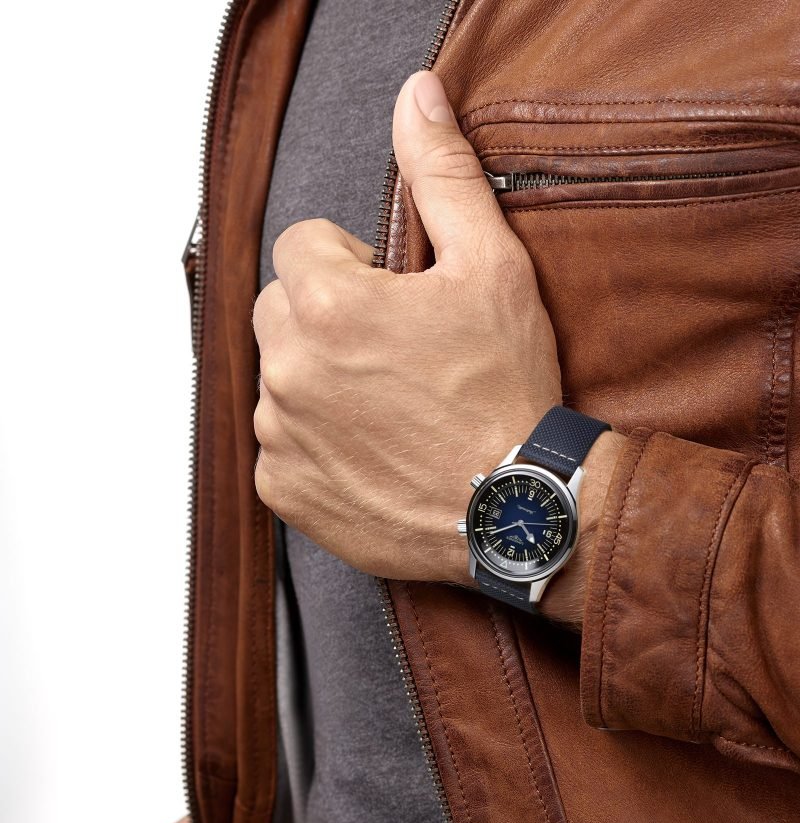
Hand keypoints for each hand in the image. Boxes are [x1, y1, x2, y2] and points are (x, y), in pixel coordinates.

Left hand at [253, 69, 561, 585]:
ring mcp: (280, 434)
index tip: (394, 299)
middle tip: (395, 353)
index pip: (302, 246)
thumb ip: (442, 174)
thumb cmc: (505, 391)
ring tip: (390, 407)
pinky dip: (315, 443)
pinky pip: (282, 444)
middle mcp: (287, 368)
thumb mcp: (490, 266)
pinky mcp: (285, 488)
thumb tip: (416, 98)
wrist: (511, 507)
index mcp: (325, 303)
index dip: (353, 267)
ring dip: (320, 381)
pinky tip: (372, 451)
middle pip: (282, 311)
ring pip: (280, 378)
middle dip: (328, 319)